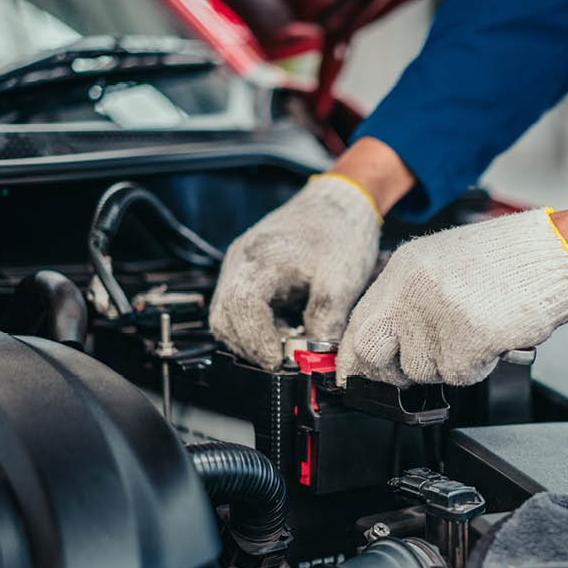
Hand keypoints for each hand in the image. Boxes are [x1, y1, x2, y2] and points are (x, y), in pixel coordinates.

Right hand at [209, 172, 380, 368]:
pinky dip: (256, 327)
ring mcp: (239, 267)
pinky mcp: (245, 273)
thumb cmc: (339, 232)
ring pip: (226, 317)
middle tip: (284, 362)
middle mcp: (240, 262)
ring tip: (286, 347)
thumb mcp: (342, 280)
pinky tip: (283, 331)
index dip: (258, 341)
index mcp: (260, 259)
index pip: (242, 309)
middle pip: (225, 317)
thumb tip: (317, 356)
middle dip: (252, 346)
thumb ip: (327, 320)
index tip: (279, 363)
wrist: (338, 204)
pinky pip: (237, 309)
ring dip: (253, 339)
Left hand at [336, 207, 567, 386]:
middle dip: (391, 371)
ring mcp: (440, 313)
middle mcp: (414, 289)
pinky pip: (459, 375)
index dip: (358, 357)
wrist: (558, 252)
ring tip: (476, 330)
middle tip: (418, 366)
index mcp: (405, 268)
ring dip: (449, 363)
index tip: (358, 374)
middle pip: (374, 352)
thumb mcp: (443, 262)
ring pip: (423, 369)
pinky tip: (493, 337)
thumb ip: (409, 297)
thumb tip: (384, 340)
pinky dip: (478, 366)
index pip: (359, 324)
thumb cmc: (510, 260)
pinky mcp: (469, 337)